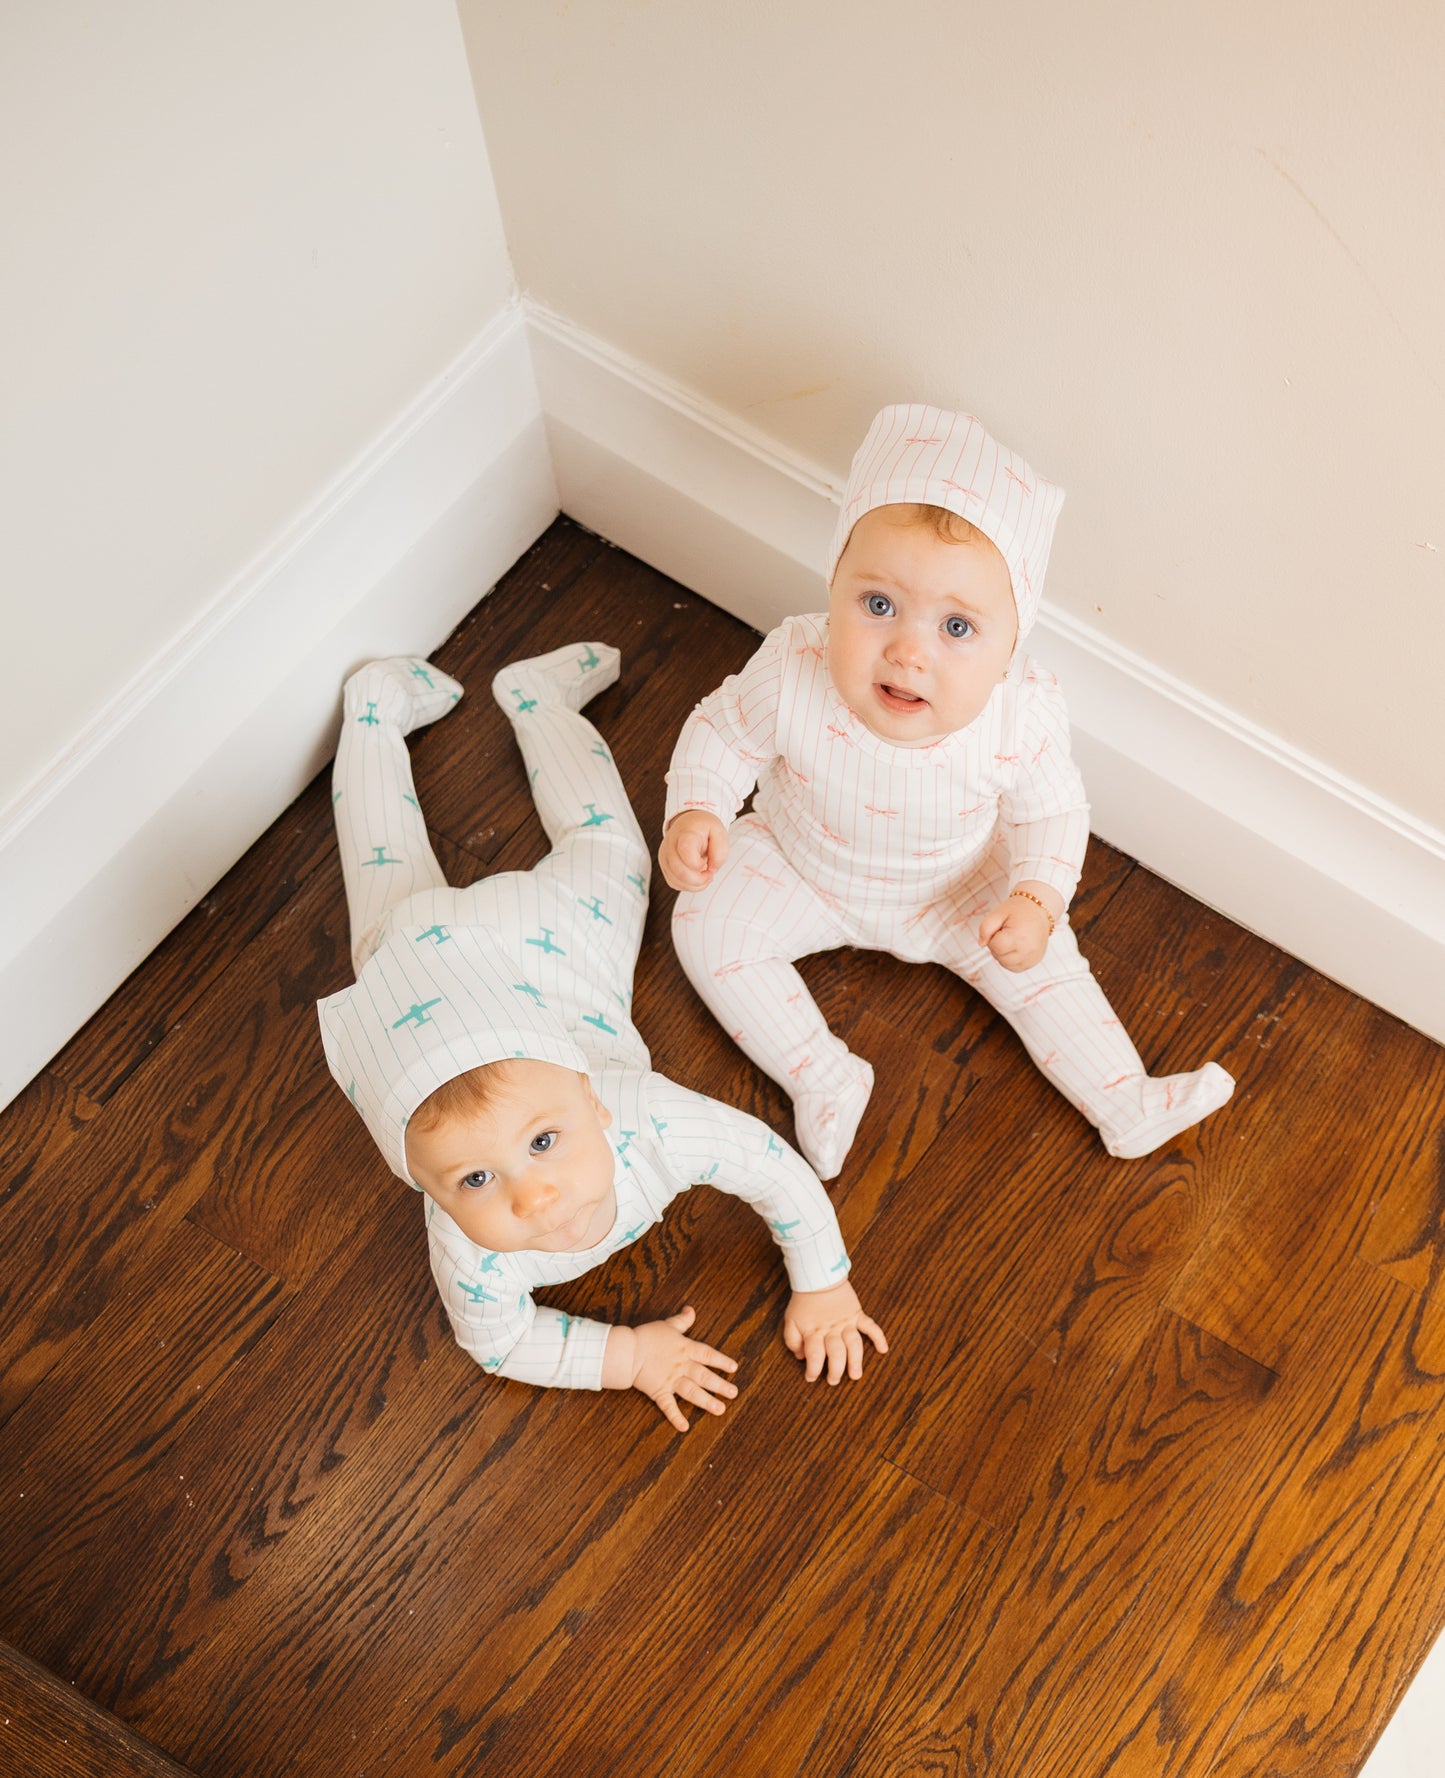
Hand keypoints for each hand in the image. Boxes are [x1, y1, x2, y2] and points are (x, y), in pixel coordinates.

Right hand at [615, 1307, 738, 1432]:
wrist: (628, 1351)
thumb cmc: (647, 1336)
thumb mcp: (667, 1325)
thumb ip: (682, 1320)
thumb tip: (691, 1309)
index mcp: (685, 1349)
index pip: (708, 1355)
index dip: (721, 1361)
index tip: (734, 1368)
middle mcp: (682, 1366)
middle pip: (704, 1376)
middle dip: (720, 1385)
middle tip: (734, 1393)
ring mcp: (671, 1380)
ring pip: (692, 1392)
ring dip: (707, 1402)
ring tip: (720, 1410)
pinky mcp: (659, 1392)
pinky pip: (669, 1406)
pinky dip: (676, 1417)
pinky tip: (685, 1427)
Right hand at [659, 811, 728, 891]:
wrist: (689, 823)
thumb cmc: (704, 828)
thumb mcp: (719, 832)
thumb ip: (720, 852)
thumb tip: (712, 870)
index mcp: (685, 834)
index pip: (685, 851)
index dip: (697, 864)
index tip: (706, 863)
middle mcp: (670, 845)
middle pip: (679, 871)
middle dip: (698, 880)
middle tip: (709, 874)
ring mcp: (665, 857)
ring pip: (676, 881)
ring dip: (694, 884)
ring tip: (704, 874)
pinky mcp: (665, 867)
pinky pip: (674, 884)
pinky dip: (688, 885)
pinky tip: (696, 876)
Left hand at [783, 1281, 887, 1384]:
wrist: (818, 1277)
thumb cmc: (803, 1300)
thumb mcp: (791, 1320)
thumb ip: (792, 1340)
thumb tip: (800, 1357)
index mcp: (814, 1330)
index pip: (814, 1354)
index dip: (812, 1369)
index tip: (811, 1378)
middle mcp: (831, 1329)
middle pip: (836, 1353)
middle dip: (835, 1370)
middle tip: (834, 1381)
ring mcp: (846, 1322)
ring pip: (853, 1344)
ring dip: (855, 1360)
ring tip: (856, 1375)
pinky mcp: (856, 1314)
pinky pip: (870, 1325)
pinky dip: (878, 1337)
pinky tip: (883, 1349)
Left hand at [976, 886, 1058, 972]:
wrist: (1039, 908)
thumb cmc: (1019, 909)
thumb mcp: (998, 913)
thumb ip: (985, 928)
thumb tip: (981, 944)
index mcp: (1019, 937)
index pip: (994, 947)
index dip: (992, 937)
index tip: (1000, 929)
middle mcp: (1028, 950)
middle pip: (999, 958)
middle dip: (997, 946)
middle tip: (1006, 933)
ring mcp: (1033, 958)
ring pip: (1006, 964)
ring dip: (1003, 954)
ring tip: (1011, 939)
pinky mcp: (1034, 961)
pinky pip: (1015, 967)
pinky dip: (1011, 959)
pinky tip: (1016, 946)